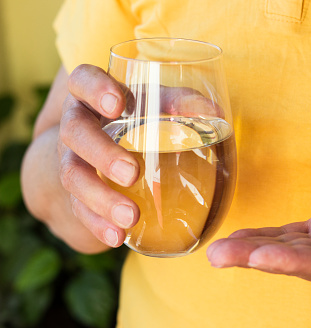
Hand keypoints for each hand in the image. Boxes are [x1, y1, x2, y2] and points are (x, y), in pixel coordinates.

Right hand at [58, 64, 223, 247]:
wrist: (99, 153)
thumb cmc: (138, 120)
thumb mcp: (157, 104)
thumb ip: (181, 103)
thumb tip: (214, 112)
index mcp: (93, 96)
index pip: (83, 80)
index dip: (95, 88)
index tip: (117, 104)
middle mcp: (77, 125)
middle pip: (75, 133)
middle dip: (102, 154)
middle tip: (131, 173)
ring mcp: (71, 160)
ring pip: (73, 176)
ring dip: (101, 198)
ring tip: (130, 217)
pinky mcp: (74, 193)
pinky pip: (79, 210)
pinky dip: (98, 225)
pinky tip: (118, 238)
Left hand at [207, 186, 310, 287]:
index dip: (292, 261)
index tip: (260, 257)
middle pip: (294, 259)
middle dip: (256, 257)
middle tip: (218, 257)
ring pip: (287, 245)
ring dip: (251, 246)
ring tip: (217, 250)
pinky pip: (293, 233)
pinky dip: (267, 234)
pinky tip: (242, 237)